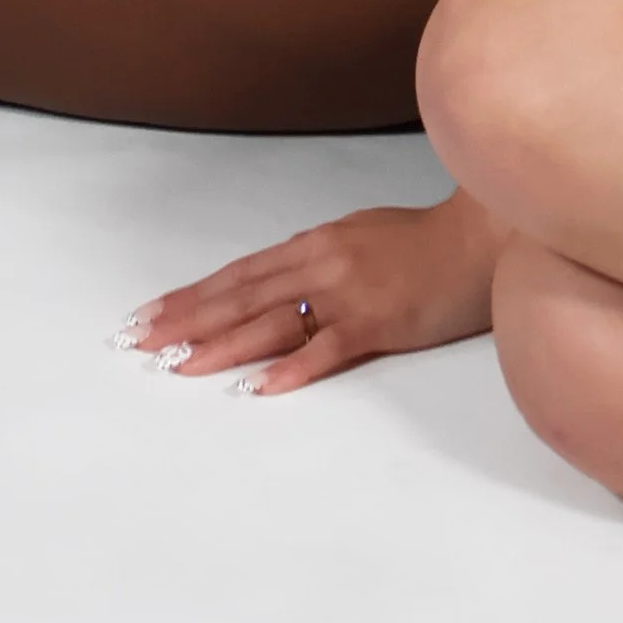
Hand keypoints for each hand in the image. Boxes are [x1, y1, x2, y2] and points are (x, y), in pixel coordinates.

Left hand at [118, 189, 503, 395]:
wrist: (483, 236)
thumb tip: (285, 275)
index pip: (239, 273)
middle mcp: (322, 263)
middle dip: (186, 320)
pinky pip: (328, 348)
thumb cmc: (429, 239)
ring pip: (271, 321)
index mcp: (316, 243)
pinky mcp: (379, 322)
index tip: (151, 313)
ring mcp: (349, 293)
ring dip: (221, 345)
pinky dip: (291, 368)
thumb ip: (322, 255)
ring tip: (178, 366)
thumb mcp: (363, 235)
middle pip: (242, 295)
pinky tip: (258, 387)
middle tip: (139, 341)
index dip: (192, 294)